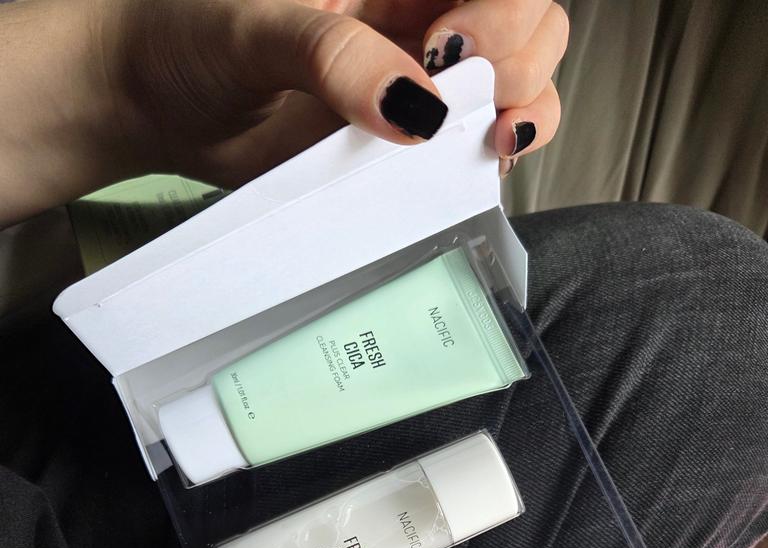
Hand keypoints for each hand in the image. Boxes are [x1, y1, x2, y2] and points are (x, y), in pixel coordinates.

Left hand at [99, 0, 567, 186]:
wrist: (153, 102)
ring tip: (490, 136)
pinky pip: (476, 141)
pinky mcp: (404, 139)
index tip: (451, 48)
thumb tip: (418, 112)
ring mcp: (416, 77)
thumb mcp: (256, 30)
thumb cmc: (187, 38)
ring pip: (519, 75)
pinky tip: (480, 163)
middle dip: (518, 54)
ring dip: (526, 104)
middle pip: (527, 17)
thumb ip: (336, 58)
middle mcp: (415, 14)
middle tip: (462, 96)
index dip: (502, 8)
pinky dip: (496, 154)